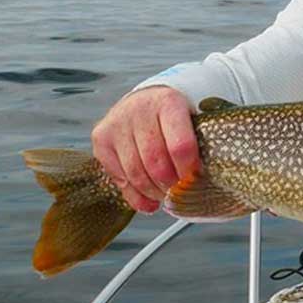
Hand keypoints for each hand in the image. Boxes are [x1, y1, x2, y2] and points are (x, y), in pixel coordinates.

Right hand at [91, 86, 199, 212]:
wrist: (145, 101)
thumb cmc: (174, 117)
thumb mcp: (192, 120)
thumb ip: (198, 145)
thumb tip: (202, 182)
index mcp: (169, 103)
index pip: (180, 146)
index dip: (188, 170)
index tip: (195, 180)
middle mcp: (140, 110)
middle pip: (156, 163)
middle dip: (171, 185)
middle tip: (180, 192)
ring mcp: (117, 124)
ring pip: (136, 173)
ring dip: (154, 192)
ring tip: (166, 196)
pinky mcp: (101, 138)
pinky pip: (119, 177)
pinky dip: (136, 196)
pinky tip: (149, 201)